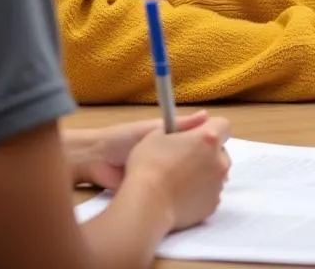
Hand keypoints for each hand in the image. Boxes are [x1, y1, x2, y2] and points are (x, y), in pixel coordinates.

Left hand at [64, 111, 210, 188]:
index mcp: (173, 140)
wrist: (96, 162)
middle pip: (200, 163)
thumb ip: (179, 125)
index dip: (211, 147)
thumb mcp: (151, 129)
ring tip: (204, 184)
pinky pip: (176, 194)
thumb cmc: (122, 139)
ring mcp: (167, 177)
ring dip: (198, 182)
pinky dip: (184, 196)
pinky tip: (190, 198)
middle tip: (215, 171)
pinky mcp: (158, 192)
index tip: (218, 150)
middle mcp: (173, 158)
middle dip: (207, 167)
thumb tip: (207, 115)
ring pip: (191, 181)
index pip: (201, 143)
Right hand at [123, 116, 231, 231]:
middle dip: (208, 152)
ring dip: (205, 173)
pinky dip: (201, 192)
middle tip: (185, 158)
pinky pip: (210, 193)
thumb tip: (200, 120)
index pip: (223, 125)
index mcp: (208, 138)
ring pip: (217, 174)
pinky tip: (181, 195)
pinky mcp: (212, 206)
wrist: (146, 205)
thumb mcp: (158, 134)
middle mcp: (219, 161)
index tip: (196, 135)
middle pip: (221, 151)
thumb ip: (183, 125)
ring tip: (181, 179)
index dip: (210, 128)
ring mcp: (218, 185)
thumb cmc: (149, 164)